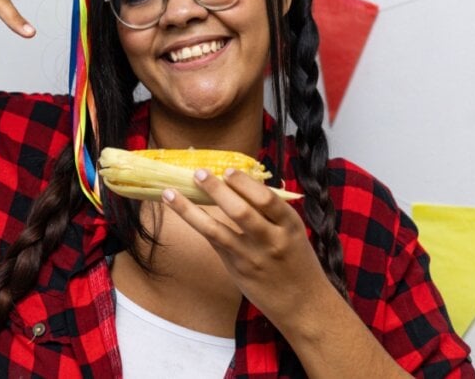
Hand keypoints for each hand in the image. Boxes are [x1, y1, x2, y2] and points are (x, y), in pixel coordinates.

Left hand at [162, 169, 330, 335]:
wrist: (303, 303)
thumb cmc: (297, 261)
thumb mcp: (293, 232)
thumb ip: (270, 212)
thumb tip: (239, 182)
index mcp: (290, 225)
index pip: (266, 199)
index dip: (244, 183)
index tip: (227, 170)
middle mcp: (271, 240)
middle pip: (240, 212)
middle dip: (217, 190)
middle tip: (199, 173)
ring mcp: (251, 257)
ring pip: (216, 230)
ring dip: (190, 209)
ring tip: (171, 192)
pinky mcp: (236, 269)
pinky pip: (214, 242)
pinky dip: (198, 224)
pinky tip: (183, 211)